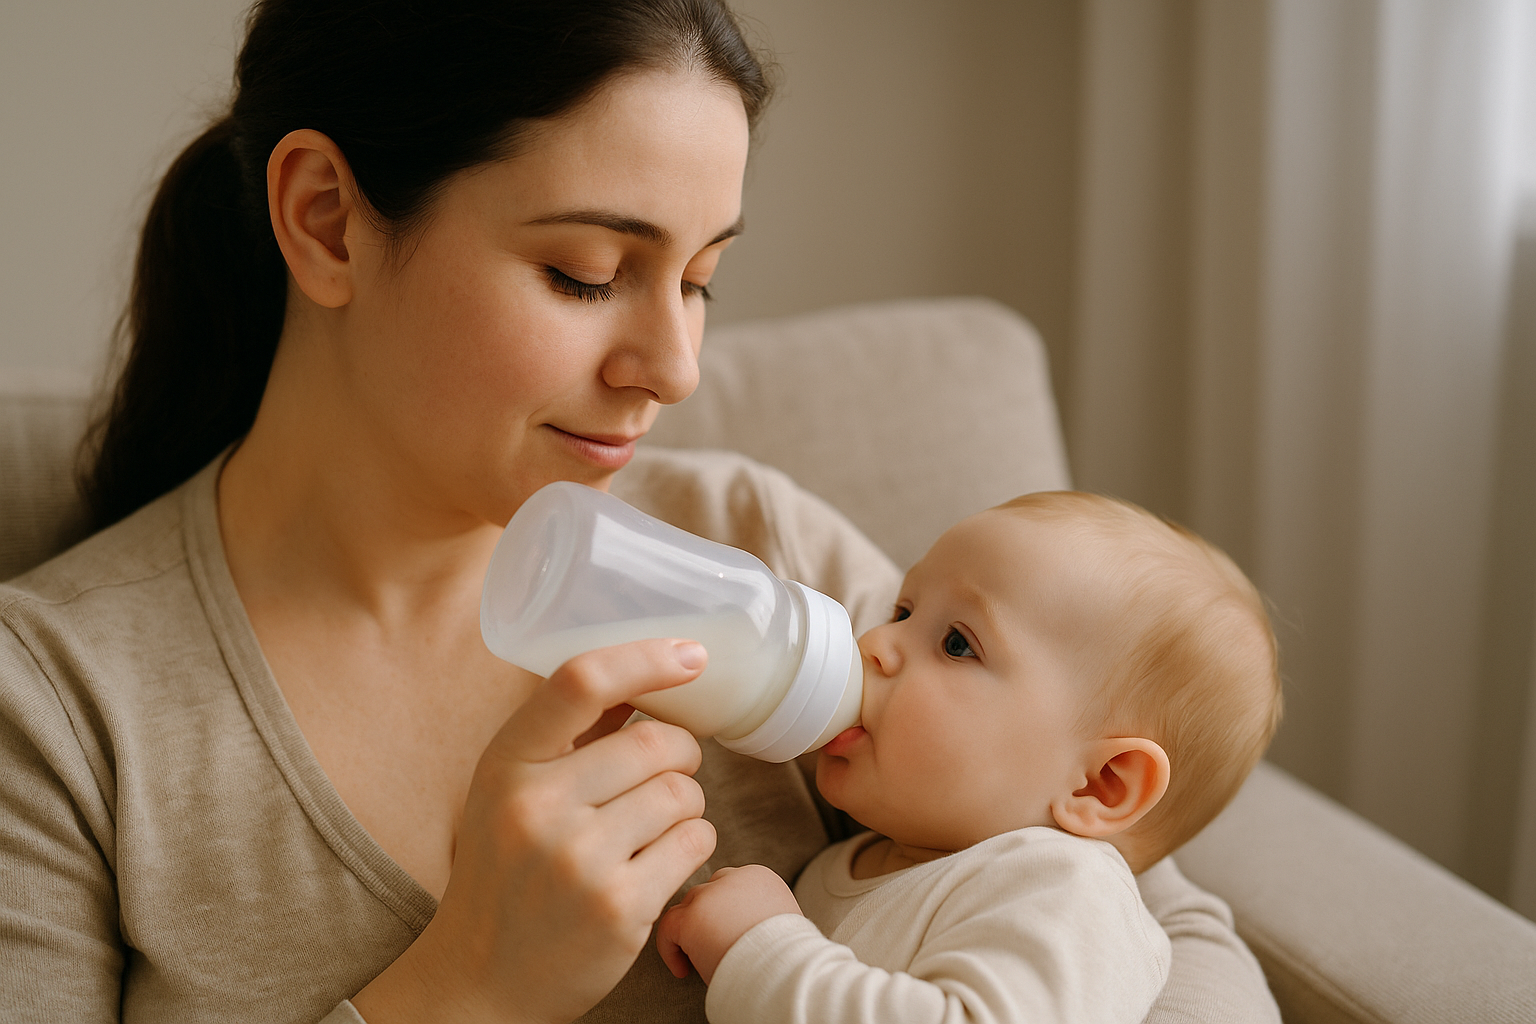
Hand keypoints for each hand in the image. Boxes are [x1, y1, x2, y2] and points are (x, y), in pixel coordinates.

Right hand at [352, 639, 717, 1023]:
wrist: (479, 979)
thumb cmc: (505, 871)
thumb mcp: (509, 790)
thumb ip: (569, 735)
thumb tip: (645, 672)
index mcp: (507, 763)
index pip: (582, 681)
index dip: (646, 657)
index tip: (693, 654)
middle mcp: (538, 806)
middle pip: (658, 742)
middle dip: (680, 753)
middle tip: (668, 772)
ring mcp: (580, 860)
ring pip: (683, 792)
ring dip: (686, 803)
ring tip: (656, 826)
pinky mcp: (620, 908)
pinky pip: (696, 842)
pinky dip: (693, 843)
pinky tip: (662, 859)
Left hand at [656, 864, 802, 984]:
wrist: (787, 972)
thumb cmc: (788, 960)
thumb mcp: (782, 924)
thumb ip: (761, 914)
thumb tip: (744, 929)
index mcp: (760, 878)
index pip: (730, 885)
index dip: (725, 913)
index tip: (728, 938)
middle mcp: (735, 878)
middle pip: (708, 893)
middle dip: (707, 920)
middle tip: (713, 949)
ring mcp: (712, 894)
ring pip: (688, 907)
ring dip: (692, 933)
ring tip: (701, 961)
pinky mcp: (693, 916)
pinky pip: (669, 927)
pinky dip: (671, 950)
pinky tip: (683, 970)